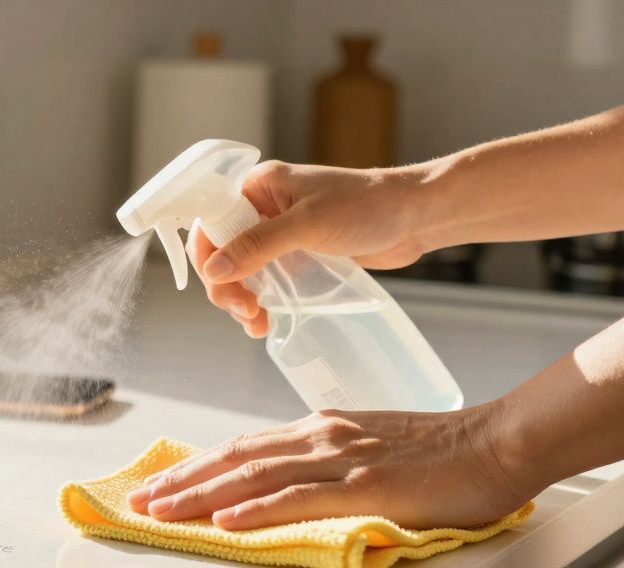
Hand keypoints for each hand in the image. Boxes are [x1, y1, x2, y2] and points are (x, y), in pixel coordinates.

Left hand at [126, 404, 534, 530]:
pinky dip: (255, 508)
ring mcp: (340, 459)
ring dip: (201, 495)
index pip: (244, 447)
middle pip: (234, 457)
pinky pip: (299, 497)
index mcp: (321, 429)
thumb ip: (330, 464)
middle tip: (139, 501)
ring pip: (253, 475)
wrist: (496, 442)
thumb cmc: (443, 453)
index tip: (161, 484)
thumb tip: (291, 483)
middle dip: (182, 480)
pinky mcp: (364, 485)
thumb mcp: (372, 451)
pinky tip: (225, 519)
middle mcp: (320, 437)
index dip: (197, 466)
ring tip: (161, 511)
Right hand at [187, 162, 435, 337]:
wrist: (414, 216)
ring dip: (243, 298)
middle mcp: (264, 207)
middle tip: (247, 313)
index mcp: (259, 186)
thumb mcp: (308, 224)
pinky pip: (267, 278)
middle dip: (227, 286)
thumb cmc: (367, 207)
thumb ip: (259, 246)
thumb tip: (214, 271)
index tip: (223, 290)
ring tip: (257, 325)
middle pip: (223, 251)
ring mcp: (281, 231)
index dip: (209, 258)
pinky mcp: (298, 252)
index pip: (212, 222)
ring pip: (242, 269)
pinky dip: (262, 299)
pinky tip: (267, 319)